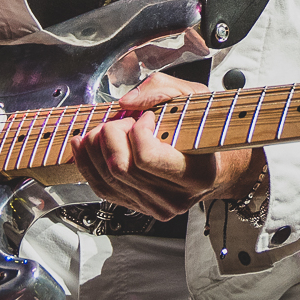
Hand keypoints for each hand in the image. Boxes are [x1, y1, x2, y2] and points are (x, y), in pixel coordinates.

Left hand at [73, 72, 263, 220]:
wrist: (216, 164)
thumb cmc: (207, 130)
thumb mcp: (196, 99)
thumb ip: (162, 91)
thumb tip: (126, 103)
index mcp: (196, 174)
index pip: (147, 158)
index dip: (137, 132)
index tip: (146, 118)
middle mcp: (175, 198)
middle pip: (122, 169)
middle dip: (111, 136)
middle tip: (121, 120)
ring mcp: (156, 207)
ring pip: (109, 180)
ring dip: (95, 149)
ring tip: (99, 128)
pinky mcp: (139, 208)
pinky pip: (104, 190)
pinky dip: (88, 165)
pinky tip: (84, 146)